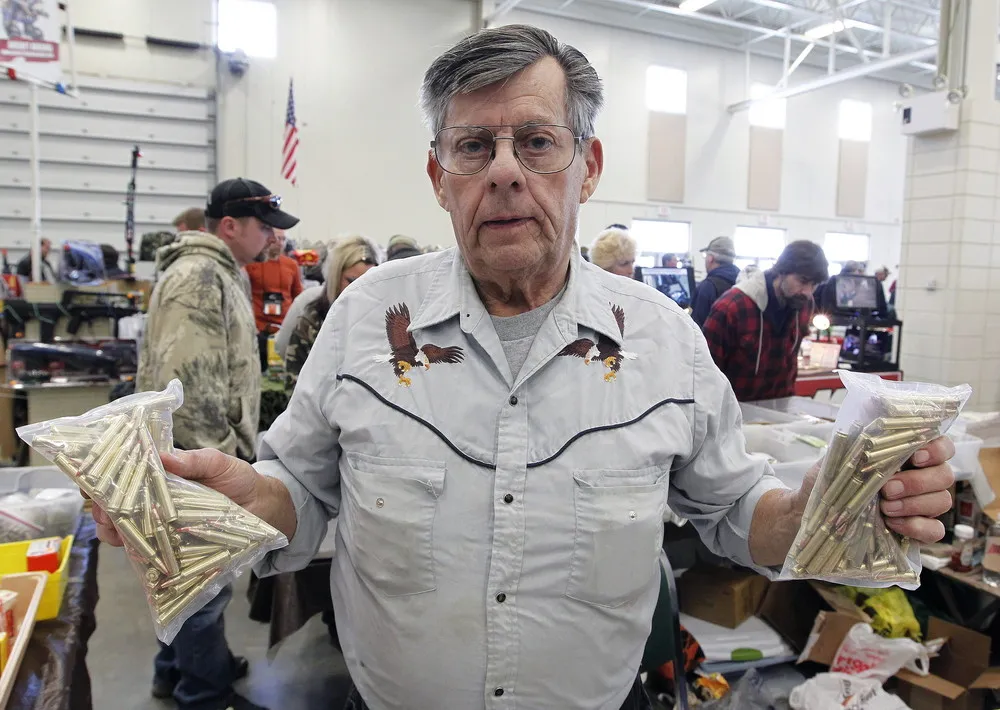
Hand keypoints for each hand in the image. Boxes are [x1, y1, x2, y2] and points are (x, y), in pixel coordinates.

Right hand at [92, 448, 258, 546]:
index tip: (91, 484)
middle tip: (104, 514)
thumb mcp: (218, 463)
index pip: (124, 475)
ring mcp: (162, 524)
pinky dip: (136, 552)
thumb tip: (166, 457)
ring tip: (114, 532)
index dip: (103, 480)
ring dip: (113, 531)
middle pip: (118, 506)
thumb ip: (195, 461)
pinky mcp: (173, 545)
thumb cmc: (238, 479)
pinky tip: (133, 551)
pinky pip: (148, 551)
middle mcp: (156, 500)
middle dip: (104, 510)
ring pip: (126, 530)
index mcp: (162, 475)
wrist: (263, 507)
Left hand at [792, 435, 955, 546]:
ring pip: (943, 501)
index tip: (915, 457)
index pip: (941, 445)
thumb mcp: (837, 460)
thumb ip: (855, 446)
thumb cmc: (831, 481)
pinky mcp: (921, 530)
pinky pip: (936, 530)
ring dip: (914, 504)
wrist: (818, 513)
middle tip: (887, 489)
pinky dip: (917, 527)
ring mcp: (924, 505)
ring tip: (885, 507)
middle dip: (917, 482)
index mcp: (908, 455)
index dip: (937, 449)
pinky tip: (893, 524)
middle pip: (945, 475)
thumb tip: (864, 433)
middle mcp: (922, 477)